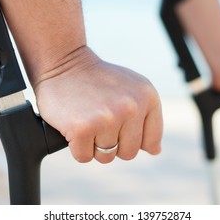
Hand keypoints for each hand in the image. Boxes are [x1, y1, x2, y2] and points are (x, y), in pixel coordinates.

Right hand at [33, 46, 162, 163]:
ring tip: (87, 120)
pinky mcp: (82, 129)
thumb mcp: (132, 89)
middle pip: (129, 153)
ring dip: (93, 145)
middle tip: (99, 121)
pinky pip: (84, 157)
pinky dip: (76, 147)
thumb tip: (155, 151)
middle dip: (113, 143)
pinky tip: (75, 125)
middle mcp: (131, 107)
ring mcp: (107, 118)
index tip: (118, 122)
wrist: (64, 62)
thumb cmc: (97, 79)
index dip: (131, 137)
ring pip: (106, 157)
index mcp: (147, 97)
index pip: (151, 140)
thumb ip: (147, 118)